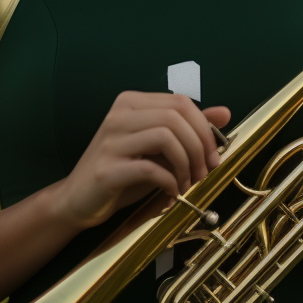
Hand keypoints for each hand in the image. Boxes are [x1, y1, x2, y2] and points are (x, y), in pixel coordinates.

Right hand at [51, 91, 230, 230]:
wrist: (78, 200)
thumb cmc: (122, 173)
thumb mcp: (159, 148)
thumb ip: (188, 128)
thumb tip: (224, 112)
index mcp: (131, 102)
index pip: (181, 102)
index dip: (205, 128)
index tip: (213, 156)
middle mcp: (118, 115)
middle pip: (176, 117)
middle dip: (200, 147)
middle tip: (204, 172)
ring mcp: (110, 141)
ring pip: (166, 137)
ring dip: (186, 165)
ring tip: (187, 183)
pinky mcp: (106, 169)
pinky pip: (151, 168)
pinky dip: (170, 182)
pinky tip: (171, 194)